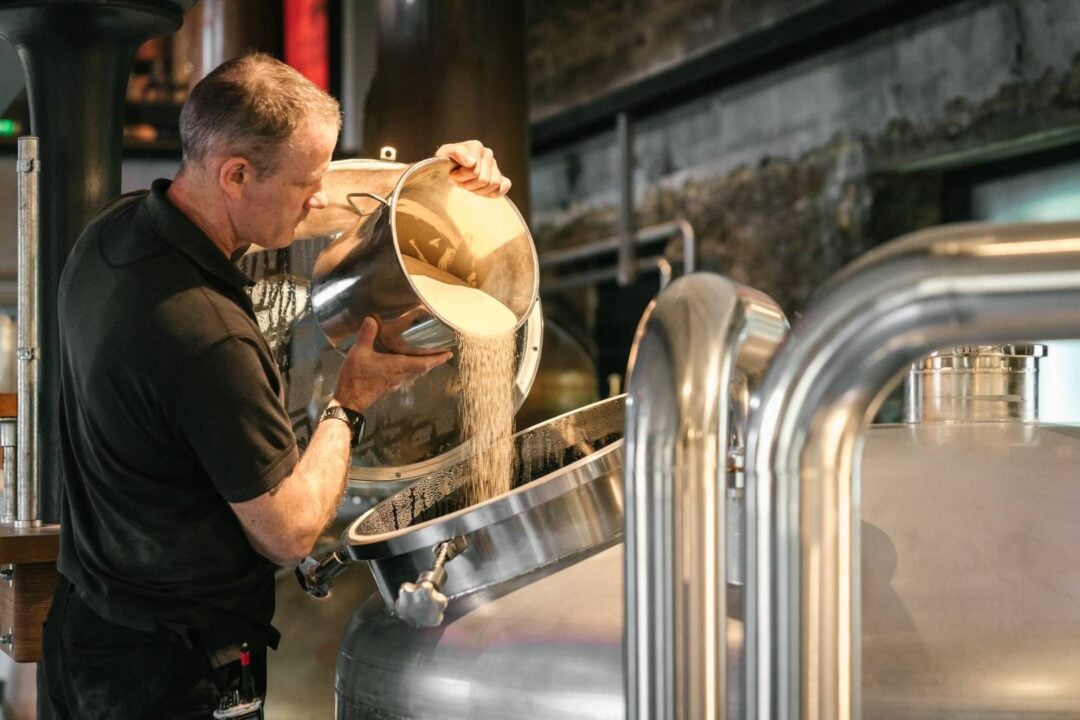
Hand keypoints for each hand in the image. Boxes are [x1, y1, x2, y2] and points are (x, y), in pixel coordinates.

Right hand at [334, 317, 451, 411]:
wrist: (349, 401)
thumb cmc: (355, 379)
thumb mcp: (359, 353)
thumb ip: (367, 335)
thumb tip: (372, 320)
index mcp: (397, 366)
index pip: (424, 363)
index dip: (437, 358)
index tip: (448, 354)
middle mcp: (399, 375)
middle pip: (423, 368)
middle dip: (434, 361)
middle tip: (443, 353)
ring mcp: (394, 382)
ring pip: (415, 373)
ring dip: (424, 366)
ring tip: (429, 357)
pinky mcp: (388, 386)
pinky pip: (406, 376)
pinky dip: (412, 369)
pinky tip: (406, 365)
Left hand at [435, 140, 511, 197]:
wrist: (451, 169)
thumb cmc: (447, 161)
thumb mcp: (444, 154)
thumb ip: (457, 153)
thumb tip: (472, 162)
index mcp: (475, 146)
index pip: (474, 170)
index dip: (461, 177)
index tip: (452, 174)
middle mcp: (487, 153)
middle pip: (483, 179)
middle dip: (468, 184)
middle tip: (459, 181)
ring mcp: (495, 165)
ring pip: (493, 184)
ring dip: (478, 190)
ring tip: (468, 184)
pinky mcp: (501, 177)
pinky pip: (503, 186)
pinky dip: (493, 192)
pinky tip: (481, 190)